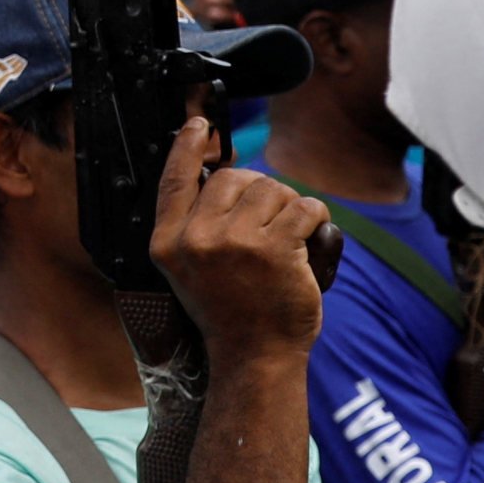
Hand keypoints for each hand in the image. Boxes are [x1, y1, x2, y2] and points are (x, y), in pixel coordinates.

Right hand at [147, 116, 325, 364]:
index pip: (175, 180)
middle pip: (233, 178)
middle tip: (268, 221)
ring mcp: (236, 243)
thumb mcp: (189, 269)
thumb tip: (221, 175)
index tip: (198, 125)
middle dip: (258, 190)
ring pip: (272, 190)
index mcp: (168, 243)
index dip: (186, 147)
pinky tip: (311, 235)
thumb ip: (194, 226)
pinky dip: (315, 216)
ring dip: (288, 206)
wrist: (255, 357)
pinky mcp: (275, 250)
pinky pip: (304, 208)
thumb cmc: (228, 311)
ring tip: (288, 237)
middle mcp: (197, 239)